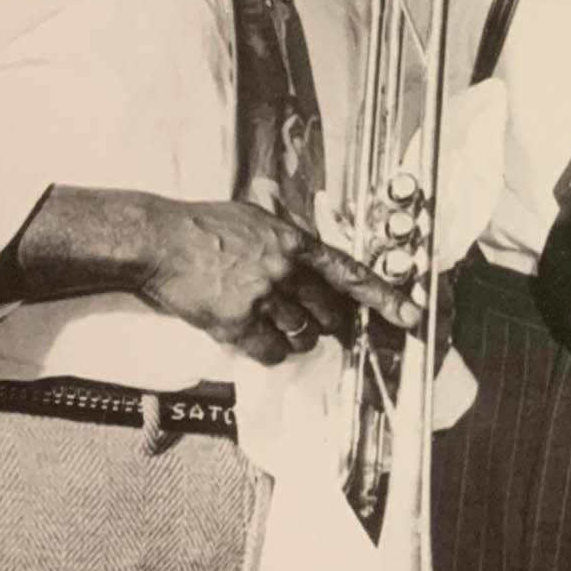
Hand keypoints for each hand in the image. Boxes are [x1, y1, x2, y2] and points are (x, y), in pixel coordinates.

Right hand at [137, 198, 419, 364]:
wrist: (158, 240)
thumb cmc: (203, 227)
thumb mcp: (255, 219)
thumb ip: (288, 239)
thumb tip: (312, 259)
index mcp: (294, 242)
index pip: (352, 274)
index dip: (386, 298)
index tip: (412, 316)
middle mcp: (285, 269)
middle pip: (330, 313)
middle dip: (326, 321)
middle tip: (306, 315)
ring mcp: (262, 297)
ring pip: (303, 336)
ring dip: (294, 336)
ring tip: (267, 318)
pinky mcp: (237, 322)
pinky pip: (273, 352)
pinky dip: (269, 350)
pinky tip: (252, 335)